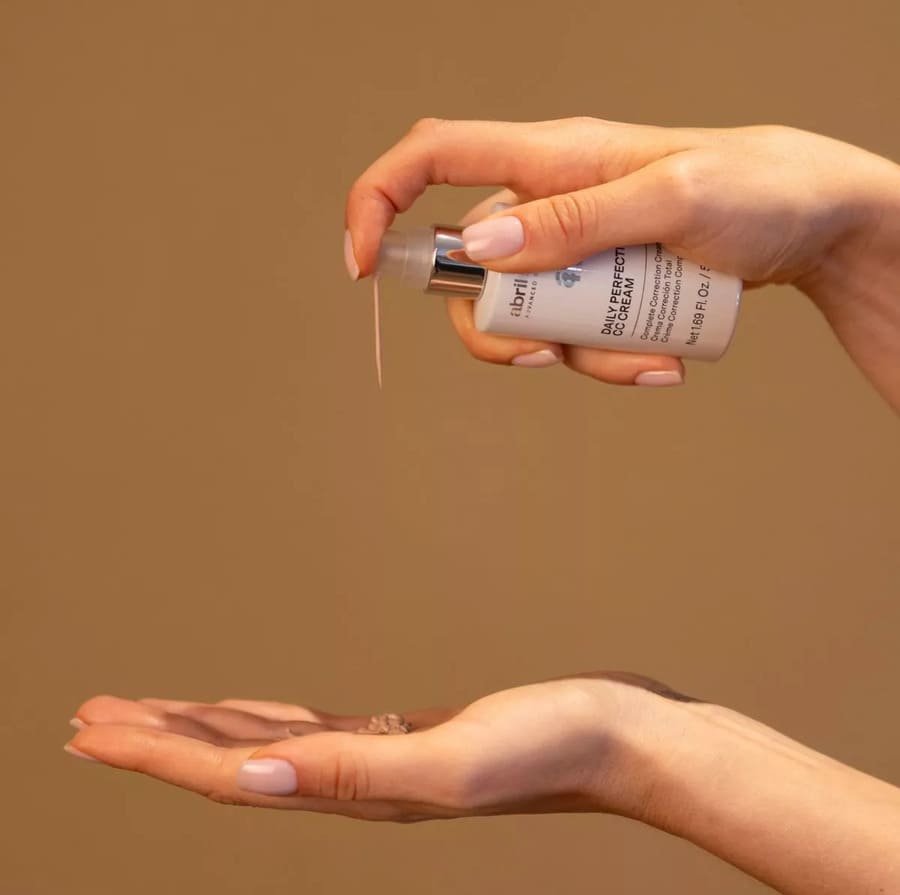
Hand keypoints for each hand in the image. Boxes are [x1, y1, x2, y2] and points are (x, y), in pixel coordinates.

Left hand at [67, 671, 899, 894]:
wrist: (613, 735)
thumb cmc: (547, 744)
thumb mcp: (449, 760)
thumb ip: (353, 772)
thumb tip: (253, 781)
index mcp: (352, 789)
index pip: (227, 774)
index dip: (153, 753)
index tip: (89, 732)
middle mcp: (352, 781)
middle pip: (230, 763)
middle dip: (156, 743)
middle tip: (88, 722)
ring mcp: (376, 759)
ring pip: (265, 746)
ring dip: (202, 733)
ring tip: (150, 718)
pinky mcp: (400, 735)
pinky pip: (311, 729)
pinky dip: (264, 722)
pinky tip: (253, 721)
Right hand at [345, 119, 899, 403]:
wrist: (813, 220)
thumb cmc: (756, 186)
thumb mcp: (672, 199)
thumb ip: (575, 222)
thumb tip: (479, 248)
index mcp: (550, 157)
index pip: (432, 158)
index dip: (377, 201)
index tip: (358, 264)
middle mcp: (548, 201)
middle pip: (468, 270)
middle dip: (497, 328)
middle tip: (544, 356)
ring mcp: (572, 247)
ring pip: (527, 316)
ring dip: (574, 356)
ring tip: (650, 360)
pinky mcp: (598, 281)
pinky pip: (572, 332)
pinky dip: (606, 359)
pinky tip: (662, 364)